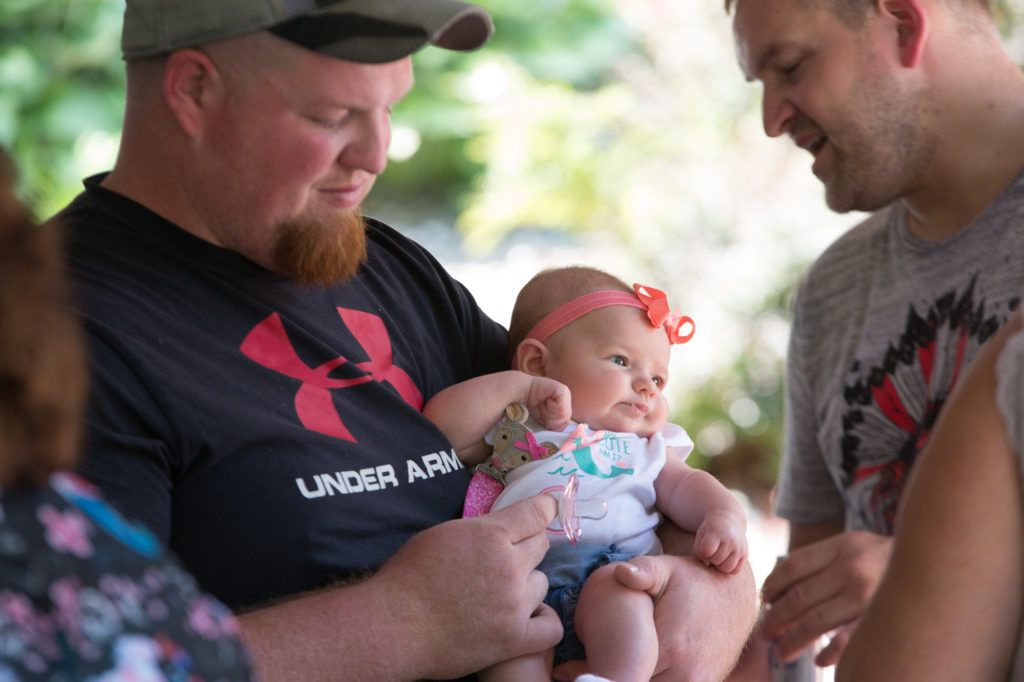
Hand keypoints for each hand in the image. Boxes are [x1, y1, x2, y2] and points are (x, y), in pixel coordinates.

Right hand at [373, 494, 563, 678]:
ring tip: (501, 592)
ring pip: (542, 582)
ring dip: (527, 584)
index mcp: (490, 536)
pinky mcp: (514, 638)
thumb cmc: (409, 578)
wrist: (393, 626)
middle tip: (504, 559)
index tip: (547, 509)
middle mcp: (508, 567)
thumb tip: (505, 527)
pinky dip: (542, 619)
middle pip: (541, 545)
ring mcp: (514, 604)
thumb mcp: (443, 534)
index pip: (537, 512)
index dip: (544, 508)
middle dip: (525, 547)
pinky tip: (528, 616)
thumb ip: (481, 528)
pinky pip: (551, 626)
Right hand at [525, 376, 571, 430]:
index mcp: (565, 406)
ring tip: (543, 404)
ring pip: (563, 414)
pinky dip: (551, 407)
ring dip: (549, 412)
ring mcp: (566, 393)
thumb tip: (560, 429)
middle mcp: (567, 399)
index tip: (543, 416)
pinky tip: (546, 400)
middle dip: (550, 419)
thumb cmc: (533, 405)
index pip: (565, 423)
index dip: (553, 425)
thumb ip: (556, 425)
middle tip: (542, 409)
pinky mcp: (563, 390)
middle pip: (565, 419)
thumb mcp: (546, 420)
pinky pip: (561, 406)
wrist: (523, 391)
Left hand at [613, 552, 755, 680]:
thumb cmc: (692, 581)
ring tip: (632, 656)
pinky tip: (651, 661)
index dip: (614, 662)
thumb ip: (641, 570)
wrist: (734, 596)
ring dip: (642, 675)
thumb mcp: (665, 569)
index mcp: (671, 648)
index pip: (628, 671)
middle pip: (639, 681)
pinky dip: (658, 676)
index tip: (604, 651)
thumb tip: (621, 572)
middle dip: (627, 671)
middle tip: (614, 654)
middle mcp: (686, 674)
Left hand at [694, 510, 747, 574]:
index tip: (704, 545)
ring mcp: (740, 548)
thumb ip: (698, 551)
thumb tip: (707, 564)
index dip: (702, 551)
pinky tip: (726, 558)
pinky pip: (735, 571)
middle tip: (712, 549)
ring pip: (727, 569)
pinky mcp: (745, 555)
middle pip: (716, 561)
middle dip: (711, 557)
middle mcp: (731, 540)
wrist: (728, 519)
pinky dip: (729, 568)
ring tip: (718, 555)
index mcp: (717, 532)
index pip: (707, 551)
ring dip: (720, 565)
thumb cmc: (710, 530)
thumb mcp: (701, 534)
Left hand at [762, 531, 891, 664]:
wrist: (935, 562)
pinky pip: (846, 641)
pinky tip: (819, 660)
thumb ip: (820, 561)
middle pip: (798, 598)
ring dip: (792, 641)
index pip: (792, 566)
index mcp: (840, 547)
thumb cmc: (881, 558)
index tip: (765, 600)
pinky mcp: (880, 619)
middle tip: (764, 633)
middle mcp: (852, 569)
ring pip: (815, 623)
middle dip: (776, 619)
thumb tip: (777, 591)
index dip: (772, 585)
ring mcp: (867, 596)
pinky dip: (829, 654)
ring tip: (780, 652)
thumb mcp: (852, 546)